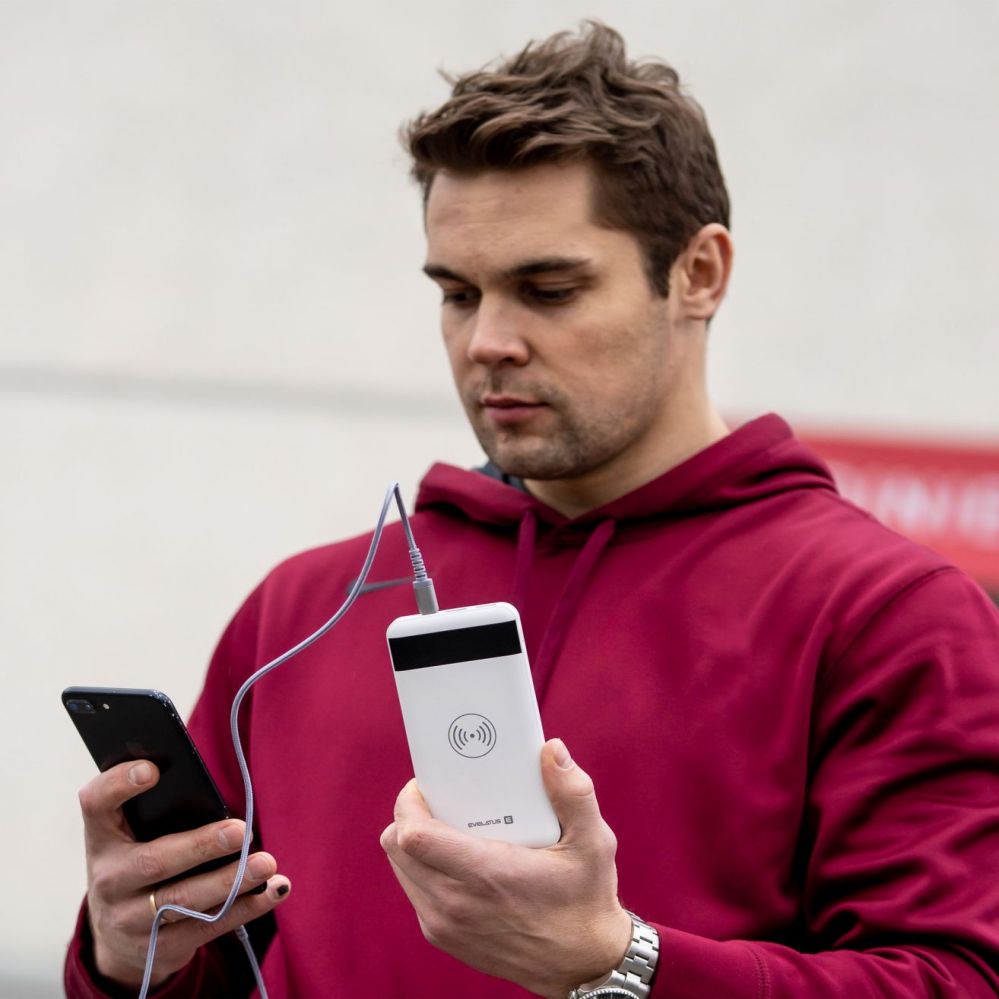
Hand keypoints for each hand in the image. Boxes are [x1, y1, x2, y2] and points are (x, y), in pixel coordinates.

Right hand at [78, 759, 291, 987]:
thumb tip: (217, 794)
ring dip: (231, 881)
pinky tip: (274, 890)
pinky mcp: (159, 948)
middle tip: (240, 830)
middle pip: (154, 862)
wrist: (117, 938)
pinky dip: (247, 907)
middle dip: (200, 846)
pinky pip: (207, 927)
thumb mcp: (134, 835)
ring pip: (184, 900)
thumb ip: (161, 810)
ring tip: (266, 863)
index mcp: (102, 837)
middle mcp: (109, 879)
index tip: (153, 769)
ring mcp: (130, 919)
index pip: (97, 803)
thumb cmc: (139, 862)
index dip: (119, 783)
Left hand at [380, 738, 631, 998]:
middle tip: (440, 799)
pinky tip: (454, 857)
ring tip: (447, 825)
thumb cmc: (586, 898)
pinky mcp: (443, 937)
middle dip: (410, 814)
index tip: (428, 784)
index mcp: (485, 874)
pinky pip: (413, 890)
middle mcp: (455, 903)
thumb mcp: (593, 842)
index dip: (410, 802)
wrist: (582, 964)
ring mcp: (444, 924)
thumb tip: (551, 750)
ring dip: (413, 842)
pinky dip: (422, 868)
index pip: (414, 836)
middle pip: (397, 846)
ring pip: (400, 867)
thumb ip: (573, 792)